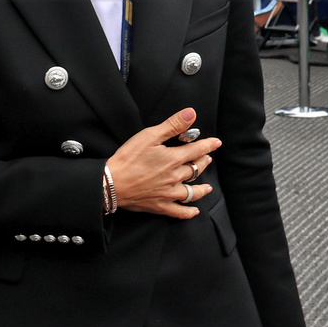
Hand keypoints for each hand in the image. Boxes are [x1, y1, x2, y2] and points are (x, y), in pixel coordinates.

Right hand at [105, 108, 220, 218]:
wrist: (112, 183)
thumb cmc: (128, 158)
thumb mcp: (149, 136)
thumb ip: (172, 125)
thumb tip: (191, 114)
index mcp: (173, 159)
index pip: (197, 150)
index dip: (208, 145)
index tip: (216, 143)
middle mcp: (175, 177)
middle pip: (195, 169)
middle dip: (203, 162)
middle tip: (206, 159)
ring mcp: (169, 193)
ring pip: (192, 192)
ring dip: (201, 189)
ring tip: (207, 187)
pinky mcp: (160, 205)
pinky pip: (179, 212)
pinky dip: (188, 212)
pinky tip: (194, 211)